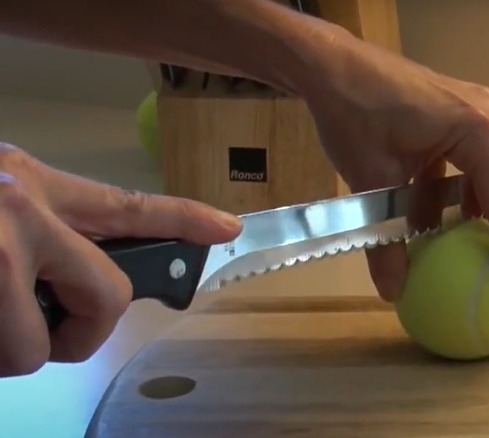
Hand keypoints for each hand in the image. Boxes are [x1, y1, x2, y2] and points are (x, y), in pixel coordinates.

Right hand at [0, 143, 240, 376]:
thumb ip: (39, 223)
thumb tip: (66, 269)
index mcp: (33, 184)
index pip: (127, 206)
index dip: (184, 219)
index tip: (229, 227)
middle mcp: (27, 211)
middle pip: (110, 297)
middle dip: (82, 330)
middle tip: (41, 328)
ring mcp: (2, 254)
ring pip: (40, 346)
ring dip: (16, 343)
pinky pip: (6, 357)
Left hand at [302, 30, 488, 303]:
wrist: (334, 64)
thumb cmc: (354, 114)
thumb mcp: (371, 181)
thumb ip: (386, 241)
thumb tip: (393, 293)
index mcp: (479, 132)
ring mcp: (483, 111)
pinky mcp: (466, 113)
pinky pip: (486, 160)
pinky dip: (481, 193)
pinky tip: (463, 220)